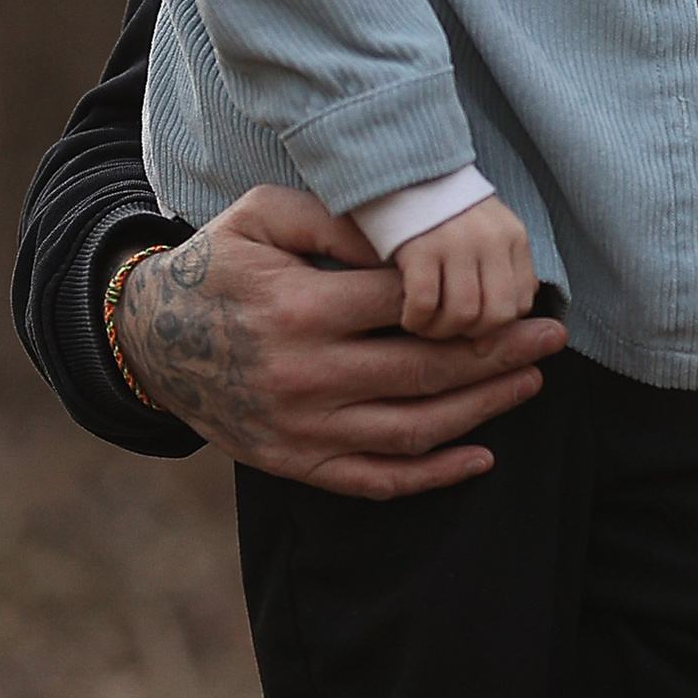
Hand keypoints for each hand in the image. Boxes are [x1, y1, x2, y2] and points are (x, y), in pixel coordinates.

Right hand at [115, 186, 562, 495]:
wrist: (147, 341)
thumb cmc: (216, 267)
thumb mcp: (263, 217)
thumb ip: (335, 218)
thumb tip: (408, 232)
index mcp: (299, 306)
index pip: (406, 305)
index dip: (468, 298)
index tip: (517, 289)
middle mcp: (304, 373)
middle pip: (424, 369)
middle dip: (499, 353)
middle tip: (550, 336)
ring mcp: (301, 427)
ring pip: (412, 428)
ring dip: (481, 409)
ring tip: (530, 383)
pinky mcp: (296, 462)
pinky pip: (376, 480)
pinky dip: (433, 475)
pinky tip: (481, 457)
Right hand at [392, 196, 536, 336]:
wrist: (404, 167)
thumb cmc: (444, 209)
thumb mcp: (486, 231)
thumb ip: (499, 273)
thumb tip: (495, 337)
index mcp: (513, 236)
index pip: (522, 302)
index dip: (498, 325)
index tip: (473, 326)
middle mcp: (491, 240)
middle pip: (497, 315)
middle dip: (472, 334)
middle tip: (448, 329)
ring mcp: (456, 243)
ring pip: (463, 314)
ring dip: (441, 331)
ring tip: (426, 325)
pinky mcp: (420, 248)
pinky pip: (425, 304)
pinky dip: (417, 320)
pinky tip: (408, 316)